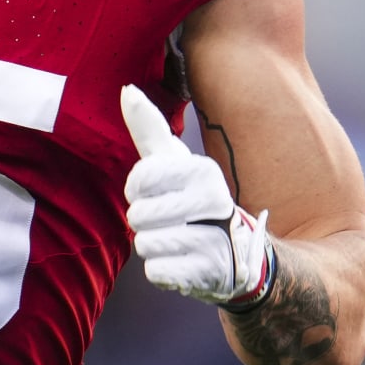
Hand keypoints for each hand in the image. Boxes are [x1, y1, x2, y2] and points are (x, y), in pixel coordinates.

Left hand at [120, 85, 273, 307]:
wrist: (237, 254)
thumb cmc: (192, 199)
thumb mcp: (175, 163)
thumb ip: (149, 129)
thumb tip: (127, 89)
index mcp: (202, 171)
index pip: (139, 179)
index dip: (136, 190)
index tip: (155, 192)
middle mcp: (214, 202)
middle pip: (137, 216)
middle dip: (145, 222)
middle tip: (171, 222)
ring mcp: (214, 240)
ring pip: (144, 245)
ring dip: (154, 247)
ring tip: (180, 241)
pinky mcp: (209, 274)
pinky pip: (155, 272)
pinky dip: (163, 271)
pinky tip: (185, 262)